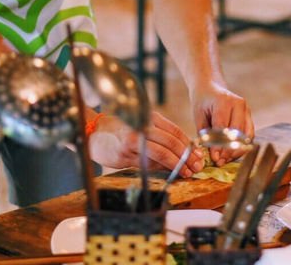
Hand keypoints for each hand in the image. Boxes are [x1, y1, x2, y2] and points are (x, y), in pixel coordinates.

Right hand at [90, 112, 204, 176]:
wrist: (92, 132)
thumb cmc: (120, 130)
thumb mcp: (142, 125)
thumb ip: (160, 136)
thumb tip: (182, 152)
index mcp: (149, 117)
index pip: (175, 131)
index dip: (189, 145)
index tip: (198, 155)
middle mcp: (142, 126)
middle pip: (172, 142)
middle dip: (187, 156)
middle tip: (196, 166)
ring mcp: (133, 141)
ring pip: (162, 153)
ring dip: (177, 164)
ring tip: (186, 172)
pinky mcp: (125, 155)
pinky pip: (147, 163)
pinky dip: (161, 168)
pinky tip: (169, 173)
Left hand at [191, 82, 252, 165]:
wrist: (211, 88)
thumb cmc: (203, 102)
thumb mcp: (199, 116)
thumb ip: (205, 134)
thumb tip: (212, 155)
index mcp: (224, 101)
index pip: (223, 127)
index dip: (219, 145)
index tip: (215, 158)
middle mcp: (239, 104)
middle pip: (237, 132)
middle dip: (228, 150)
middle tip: (219, 161)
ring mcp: (247, 110)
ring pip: (246, 136)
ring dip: (237, 150)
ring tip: (225, 160)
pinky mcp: (250, 116)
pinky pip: (249, 135)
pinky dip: (242, 146)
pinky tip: (232, 154)